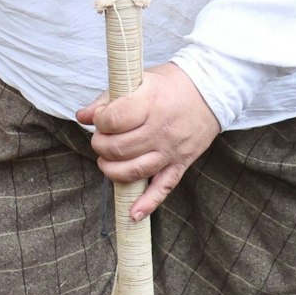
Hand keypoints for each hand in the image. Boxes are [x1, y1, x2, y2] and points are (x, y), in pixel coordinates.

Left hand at [75, 64, 219, 221]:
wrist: (212, 90)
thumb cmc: (171, 84)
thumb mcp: (139, 80)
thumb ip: (108, 98)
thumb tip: (82, 116)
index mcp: (149, 103)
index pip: (113, 120)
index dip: (100, 121)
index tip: (100, 118)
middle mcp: (160, 130)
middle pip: (119, 148)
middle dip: (100, 146)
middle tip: (101, 140)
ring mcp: (171, 150)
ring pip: (135, 171)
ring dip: (112, 170)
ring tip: (107, 161)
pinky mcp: (181, 164)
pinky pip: (163, 188)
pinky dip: (148, 204)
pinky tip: (133, 214)